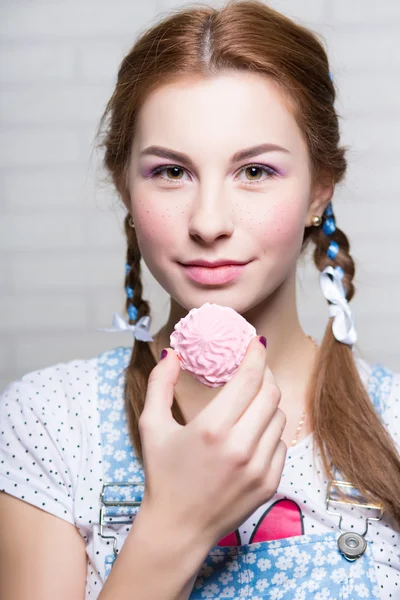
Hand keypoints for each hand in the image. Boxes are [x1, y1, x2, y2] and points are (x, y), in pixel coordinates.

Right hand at [138, 336, 286, 547]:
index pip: (249, 379)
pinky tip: (251, 434)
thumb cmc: (162, 474)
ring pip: (279, 417)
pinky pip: (281, 444)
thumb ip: (160, 384)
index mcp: (211, 429)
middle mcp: (240, 447)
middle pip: (270, 394)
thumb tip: (171, 353)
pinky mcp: (270, 484)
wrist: (178, 527)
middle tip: (254, 369)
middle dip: (264, 374)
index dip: (256, 356)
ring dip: (267, 404)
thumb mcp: (151, 426)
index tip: (255, 343)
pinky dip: (270, 432)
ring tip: (248, 405)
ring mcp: (259, 468)